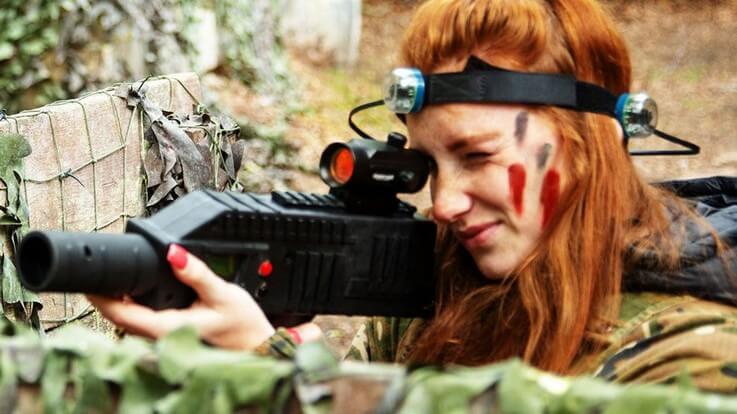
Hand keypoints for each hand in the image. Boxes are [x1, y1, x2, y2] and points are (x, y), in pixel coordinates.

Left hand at [88, 244, 319, 350]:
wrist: (256, 342)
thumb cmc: (242, 323)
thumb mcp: (222, 293)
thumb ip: (196, 273)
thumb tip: (173, 253)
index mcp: (167, 327)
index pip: (121, 315)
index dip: (101, 298)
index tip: (90, 280)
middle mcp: (161, 335)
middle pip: (119, 318)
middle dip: (105, 296)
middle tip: (98, 271)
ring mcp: (164, 336)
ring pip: (130, 319)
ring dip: (118, 300)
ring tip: (113, 277)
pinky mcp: (170, 332)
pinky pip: (142, 319)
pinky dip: (134, 304)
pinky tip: (138, 290)